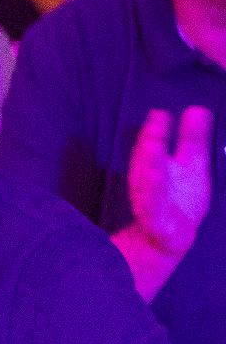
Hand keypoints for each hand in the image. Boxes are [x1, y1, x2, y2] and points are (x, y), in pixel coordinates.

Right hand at [128, 106, 213, 260]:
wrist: (173, 234)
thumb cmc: (181, 195)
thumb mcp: (191, 165)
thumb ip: (192, 139)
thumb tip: (198, 108)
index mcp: (154, 164)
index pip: (152, 144)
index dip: (154, 131)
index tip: (160, 115)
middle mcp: (147, 181)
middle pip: (147, 164)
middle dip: (148, 150)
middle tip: (154, 135)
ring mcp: (149, 202)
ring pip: (147, 189)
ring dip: (149, 177)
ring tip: (152, 162)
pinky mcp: (156, 222)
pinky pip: (152, 214)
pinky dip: (152, 205)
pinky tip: (155, 198)